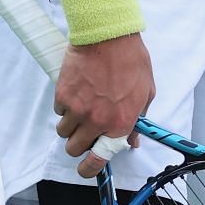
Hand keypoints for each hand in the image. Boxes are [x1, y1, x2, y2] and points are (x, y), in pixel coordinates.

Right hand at [54, 32, 153, 177]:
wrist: (108, 35)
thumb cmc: (131, 60)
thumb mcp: (145, 92)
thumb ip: (138, 120)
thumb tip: (132, 141)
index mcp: (119, 123)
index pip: (98, 160)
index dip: (89, 169)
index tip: (86, 168)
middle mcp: (96, 121)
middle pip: (74, 149)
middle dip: (79, 144)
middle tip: (85, 132)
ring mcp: (77, 109)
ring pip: (64, 132)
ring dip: (71, 125)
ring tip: (81, 108)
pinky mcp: (62, 95)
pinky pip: (59, 112)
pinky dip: (65, 106)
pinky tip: (77, 92)